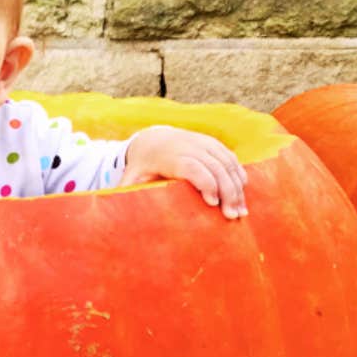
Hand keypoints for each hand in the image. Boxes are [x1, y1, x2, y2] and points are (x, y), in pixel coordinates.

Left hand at [120, 126, 247, 218]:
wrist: (151, 139)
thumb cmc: (141, 166)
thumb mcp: (131, 177)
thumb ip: (126, 191)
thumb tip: (113, 209)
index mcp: (168, 156)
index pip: (192, 167)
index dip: (205, 183)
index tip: (212, 204)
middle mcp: (188, 145)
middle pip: (214, 166)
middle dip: (227, 191)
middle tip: (232, 216)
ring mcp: (202, 142)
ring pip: (226, 162)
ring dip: (237, 186)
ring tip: (241, 211)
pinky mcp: (212, 143)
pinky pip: (230, 157)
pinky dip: (238, 174)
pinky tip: (242, 193)